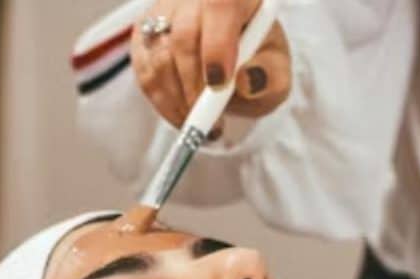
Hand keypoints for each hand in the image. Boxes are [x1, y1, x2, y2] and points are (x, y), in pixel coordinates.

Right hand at [130, 0, 290, 133]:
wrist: (236, 63)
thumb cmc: (258, 64)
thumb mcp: (276, 74)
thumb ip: (268, 77)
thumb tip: (248, 81)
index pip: (219, 7)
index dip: (215, 46)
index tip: (219, 86)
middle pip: (183, 35)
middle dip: (194, 87)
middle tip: (211, 122)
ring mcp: (165, 12)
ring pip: (158, 55)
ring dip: (177, 100)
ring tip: (201, 125)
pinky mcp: (144, 33)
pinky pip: (144, 71)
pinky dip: (162, 102)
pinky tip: (182, 115)